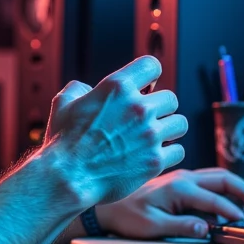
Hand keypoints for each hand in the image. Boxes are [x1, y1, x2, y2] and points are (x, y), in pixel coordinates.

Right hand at [40, 56, 187, 210]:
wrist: (67, 178)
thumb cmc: (63, 141)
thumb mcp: (63, 103)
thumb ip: (79, 88)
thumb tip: (87, 88)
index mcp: (117, 88)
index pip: (152, 66)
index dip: (150, 75)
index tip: (147, 86)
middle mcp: (138, 108)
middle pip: (171, 99)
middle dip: (160, 108)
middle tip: (147, 120)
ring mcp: (149, 135)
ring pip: (180, 124)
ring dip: (169, 129)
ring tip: (155, 137)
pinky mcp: (155, 161)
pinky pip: (178, 151)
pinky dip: (169, 154)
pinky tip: (154, 156)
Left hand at [96, 167, 243, 239]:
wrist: (108, 205)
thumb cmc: (128, 216)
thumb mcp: (153, 226)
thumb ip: (181, 226)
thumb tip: (208, 228)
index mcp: (180, 187)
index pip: (216, 198)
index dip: (233, 212)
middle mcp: (185, 177)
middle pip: (226, 179)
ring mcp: (184, 177)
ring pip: (221, 178)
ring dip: (241, 191)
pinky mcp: (182, 182)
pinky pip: (211, 183)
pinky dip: (227, 192)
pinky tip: (234, 206)